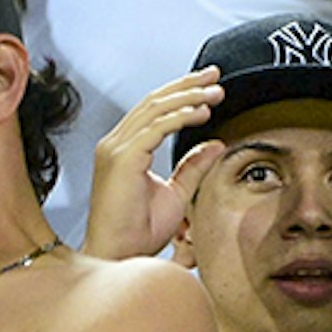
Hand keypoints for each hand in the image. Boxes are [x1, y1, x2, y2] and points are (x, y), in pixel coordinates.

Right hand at [82, 68, 219, 259]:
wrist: (119, 256)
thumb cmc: (139, 232)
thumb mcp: (176, 193)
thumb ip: (193, 166)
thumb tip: (215, 143)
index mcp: (124, 149)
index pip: (153, 109)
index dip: (181, 92)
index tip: (210, 84)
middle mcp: (115, 144)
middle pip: (153, 101)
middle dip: (187, 85)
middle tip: (215, 75)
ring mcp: (115, 150)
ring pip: (155, 109)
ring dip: (189, 97)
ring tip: (216, 93)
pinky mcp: (121, 159)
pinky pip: (155, 128)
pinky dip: (181, 116)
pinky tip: (202, 112)